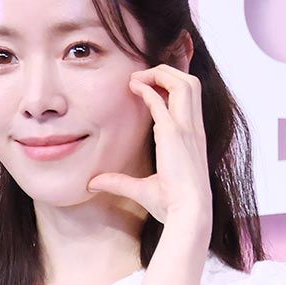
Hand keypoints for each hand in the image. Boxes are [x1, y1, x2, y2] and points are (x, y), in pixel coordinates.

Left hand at [87, 64, 211, 242]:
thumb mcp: (142, 189)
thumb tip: (93, 183)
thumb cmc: (171, 204)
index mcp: (193, 138)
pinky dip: (147, 88)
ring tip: (137, 76)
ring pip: (183, 83)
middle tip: (142, 75)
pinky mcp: (173, 133)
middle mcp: (192, 128)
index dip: (170, 87)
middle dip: (168, 72)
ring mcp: (185, 128)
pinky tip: (132, 86)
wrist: (188, 212)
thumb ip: (118, 182)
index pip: (188, 99)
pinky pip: (161, 100)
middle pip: (190, 83)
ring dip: (160, 74)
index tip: (147, 86)